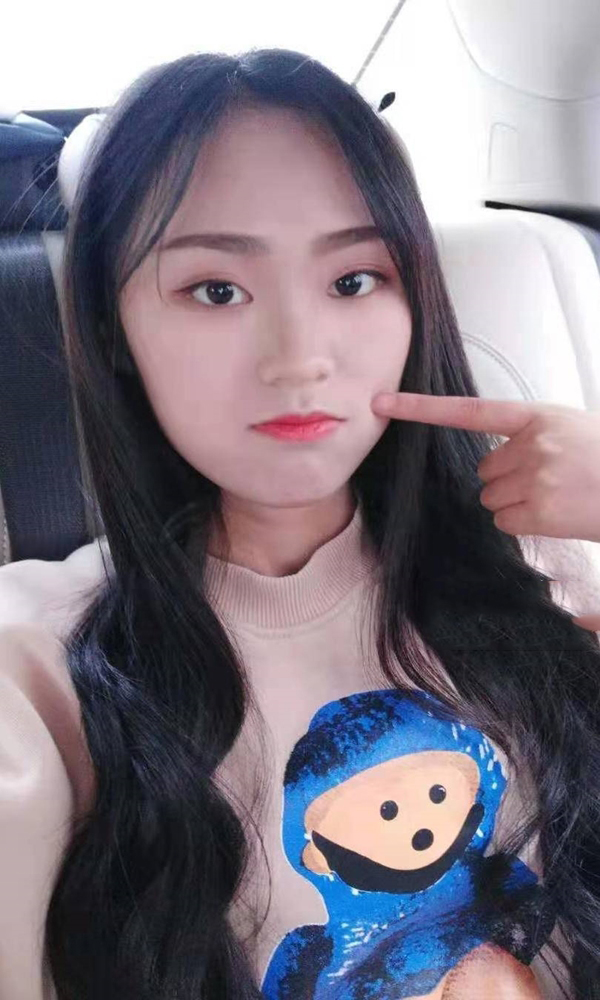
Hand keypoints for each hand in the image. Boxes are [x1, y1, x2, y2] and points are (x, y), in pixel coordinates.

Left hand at [371, 392, 599, 632]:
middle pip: (485, 470)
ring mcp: (535, 476)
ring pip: (492, 498)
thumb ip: (532, 436)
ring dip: (518, 503)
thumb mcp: (572, 429)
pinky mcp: (540, 509)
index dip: (421, 408)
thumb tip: (496, 461)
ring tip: (559, 496)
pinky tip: (557, 514)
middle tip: (551, 480)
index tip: (382, 404)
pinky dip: (525, 523)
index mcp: (539, 416)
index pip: (469, 410)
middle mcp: (532, 443)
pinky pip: (505, 521)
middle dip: (509, 478)